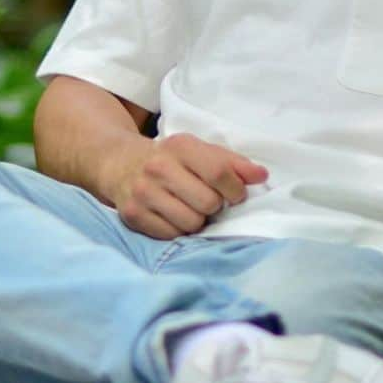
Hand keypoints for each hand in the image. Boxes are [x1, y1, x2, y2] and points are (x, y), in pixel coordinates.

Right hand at [109, 133, 267, 239]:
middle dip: (215, 206)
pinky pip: (171, 235)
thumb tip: (261, 176)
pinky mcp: (132, 215)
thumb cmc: (171, 159)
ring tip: (189, 208)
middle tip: (207, 201)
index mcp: (180, 146)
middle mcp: (158, 167)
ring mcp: (143, 192)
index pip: (219, 172)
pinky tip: (173, 216)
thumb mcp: (200, 151)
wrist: (121, 163)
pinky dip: (178, 230)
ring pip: (191, 223)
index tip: (236, 194)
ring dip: (197, 220)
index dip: (235, 189)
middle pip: (208, 203)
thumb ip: (233, 163)